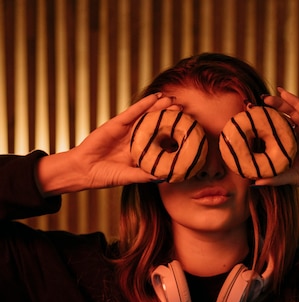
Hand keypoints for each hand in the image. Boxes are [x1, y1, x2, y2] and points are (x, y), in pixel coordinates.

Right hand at [38, 94, 178, 193]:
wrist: (84, 170)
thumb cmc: (106, 176)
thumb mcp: (129, 177)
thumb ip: (146, 175)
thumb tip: (165, 178)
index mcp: (140, 152)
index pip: (159, 140)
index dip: (171, 134)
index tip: (185, 129)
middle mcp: (135, 139)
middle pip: (155, 124)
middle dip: (168, 117)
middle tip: (183, 109)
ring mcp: (126, 130)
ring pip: (146, 115)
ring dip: (159, 107)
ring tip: (172, 100)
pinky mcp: (116, 123)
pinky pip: (132, 112)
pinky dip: (143, 104)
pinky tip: (155, 98)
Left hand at [255, 89, 298, 199]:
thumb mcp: (289, 177)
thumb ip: (274, 178)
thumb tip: (254, 183)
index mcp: (291, 145)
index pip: (274, 131)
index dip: (261, 125)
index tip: (246, 121)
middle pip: (281, 118)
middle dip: (267, 111)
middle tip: (251, 105)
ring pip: (291, 111)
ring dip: (278, 103)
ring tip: (264, 98)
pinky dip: (294, 101)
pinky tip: (283, 94)